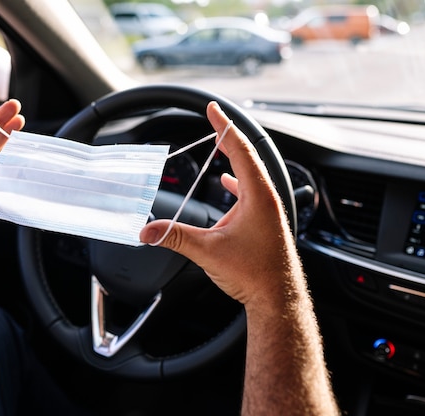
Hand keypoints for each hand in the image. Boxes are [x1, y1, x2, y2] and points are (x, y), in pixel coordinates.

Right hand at [140, 101, 299, 308]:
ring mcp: (267, 210)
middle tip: (215, 119)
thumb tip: (147, 231)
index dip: (223, 127)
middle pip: (247, 156)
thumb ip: (175, 238)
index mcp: (258, 195)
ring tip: (220, 145)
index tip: (213, 109)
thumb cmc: (254, 274)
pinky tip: (227, 184)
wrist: (278, 299)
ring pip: (250, 174)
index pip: (239, 150)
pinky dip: (236, 181)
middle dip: (228, 136)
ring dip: (233, 158)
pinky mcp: (264, 222)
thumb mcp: (208, 251)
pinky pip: (250, 192)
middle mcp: (266, 198)